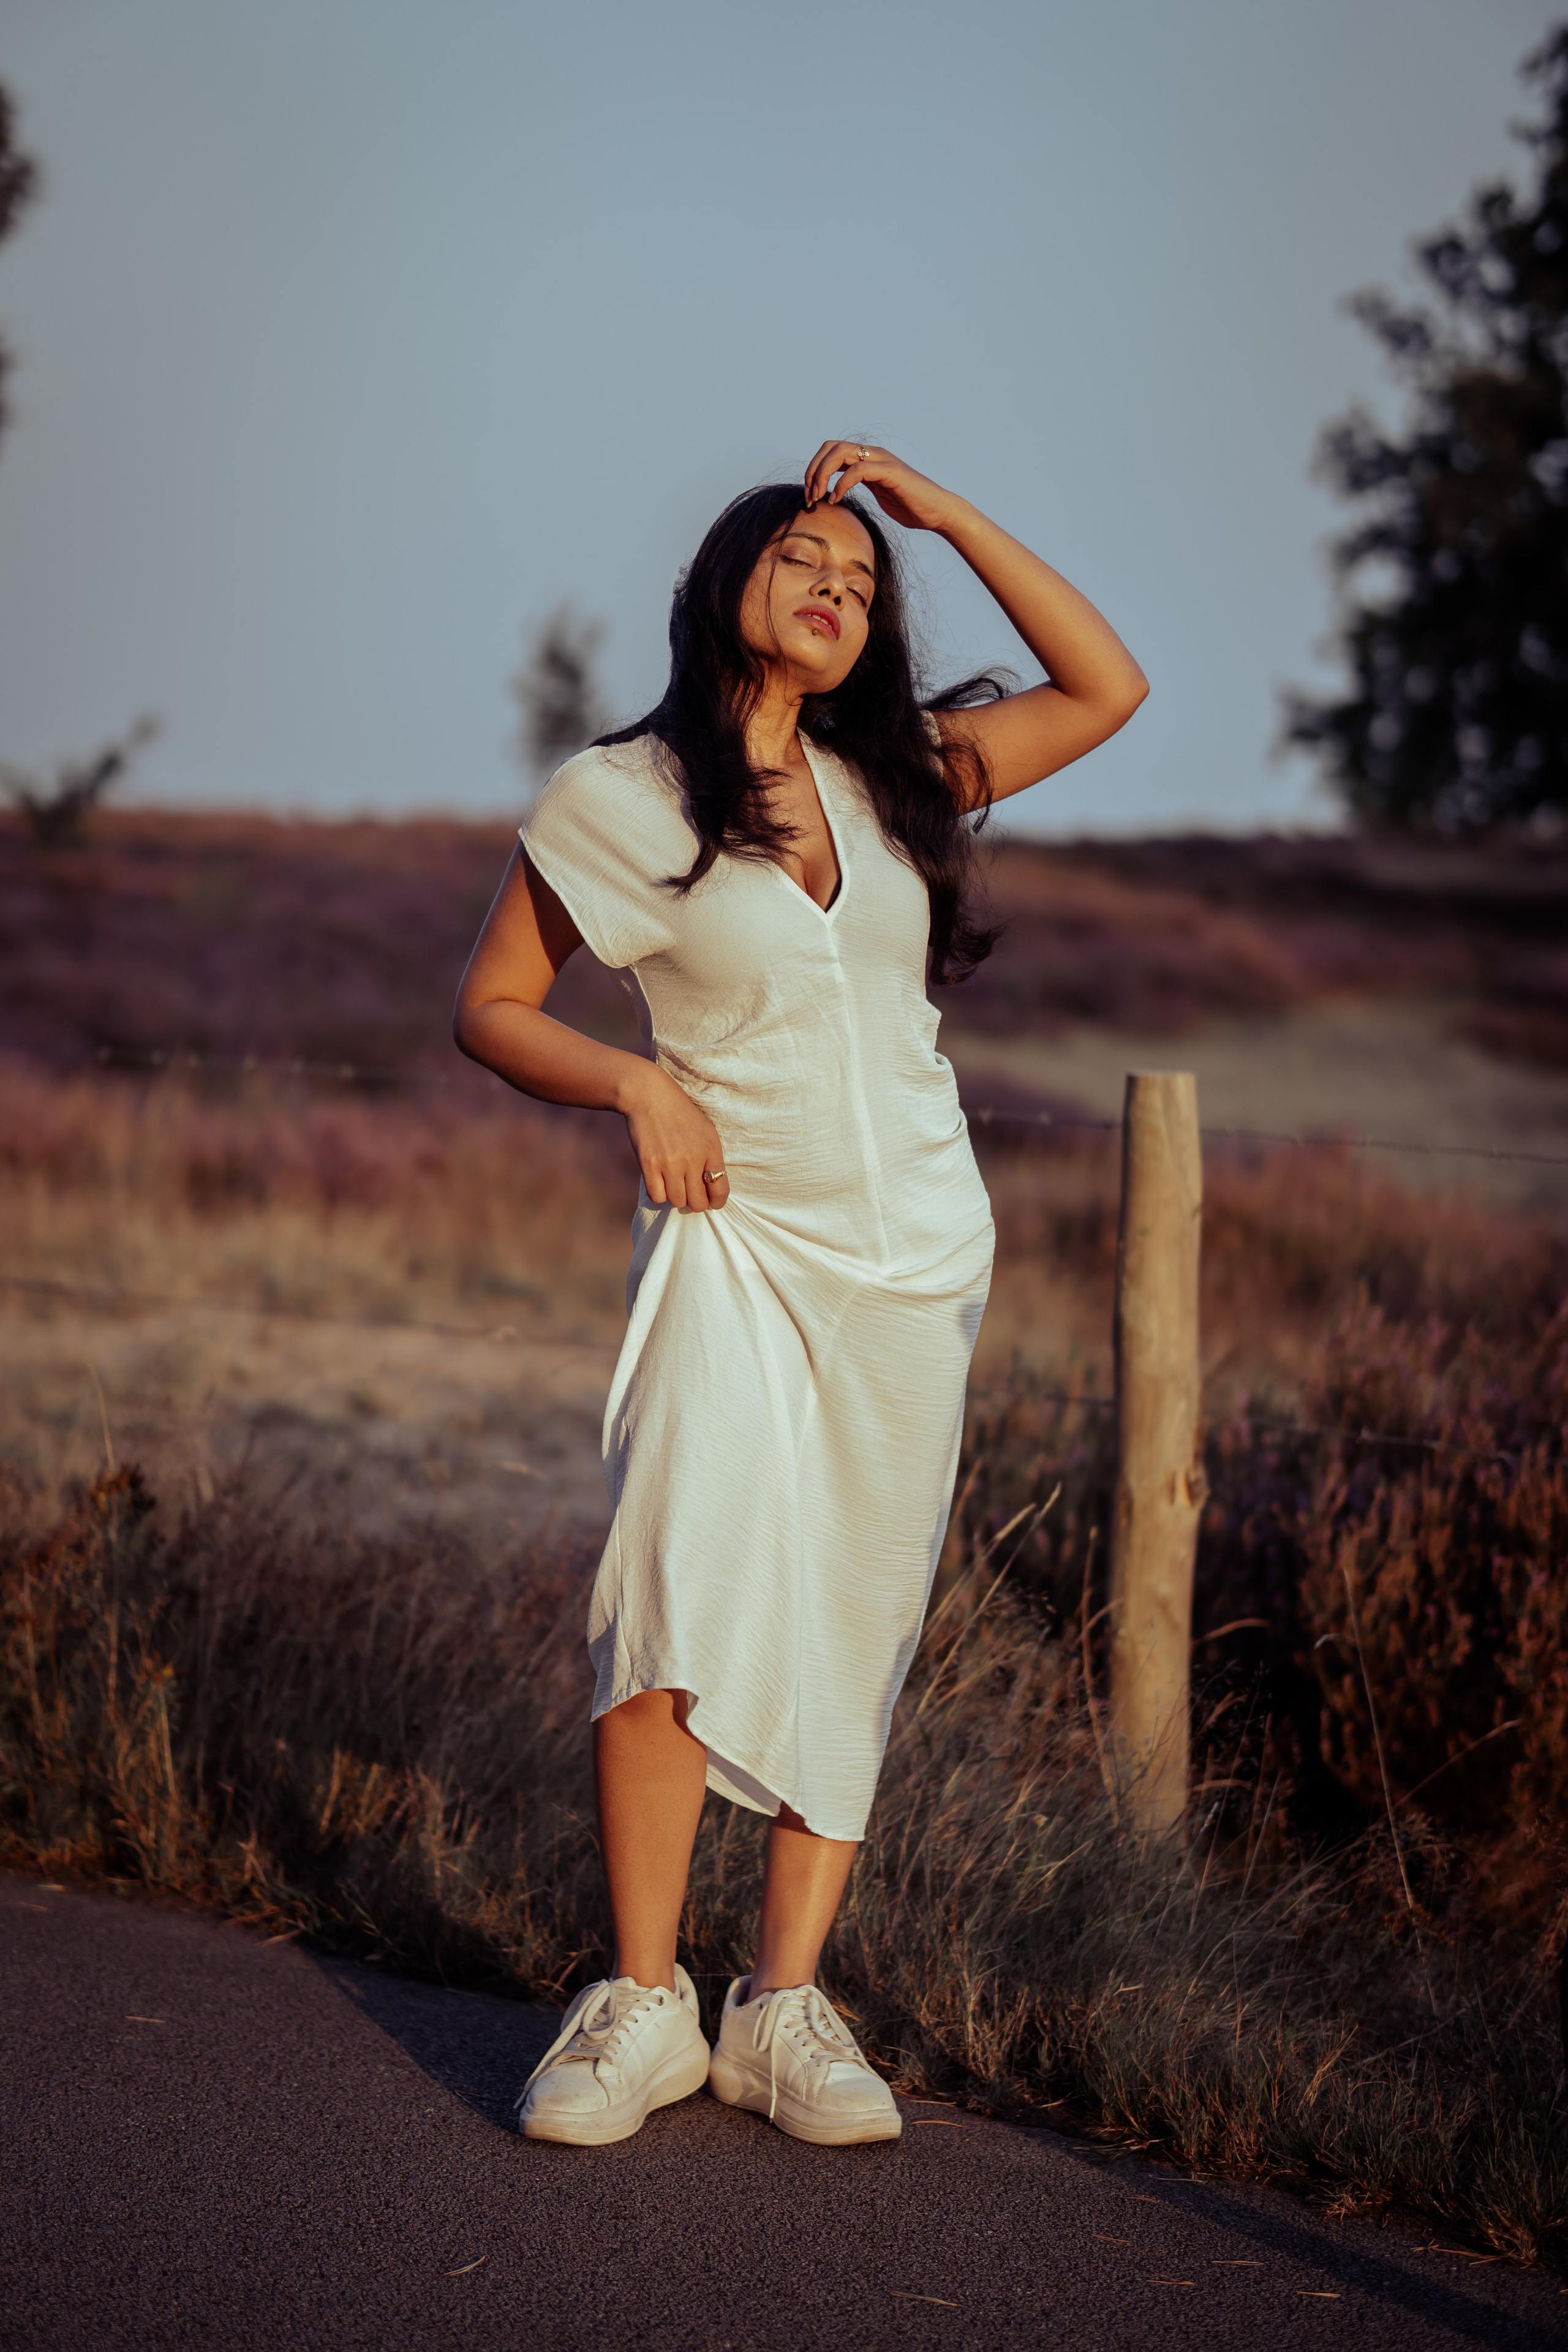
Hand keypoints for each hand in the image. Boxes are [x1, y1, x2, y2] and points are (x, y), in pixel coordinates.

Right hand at [619, 1063, 729, 1211]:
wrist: (649, 1095)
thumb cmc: (679, 1112)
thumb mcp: (705, 1130)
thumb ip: (711, 1157)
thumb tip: (711, 1185)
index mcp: (711, 1150)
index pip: (721, 1190)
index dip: (716, 1202)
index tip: (711, 1201)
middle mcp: (693, 1159)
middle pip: (698, 1202)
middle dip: (694, 1202)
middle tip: (688, 1192)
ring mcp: (670, 1163)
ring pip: (677, 1202)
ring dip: (675, 1196)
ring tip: (673, 1183)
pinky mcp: (649, 1165)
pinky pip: (657, 1196)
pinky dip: (658, 1193)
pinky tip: (659, 1181)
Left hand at [802, 441, 961, 533]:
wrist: (936, 512)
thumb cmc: (910, 507)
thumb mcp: (878, 493)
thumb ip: (861, 486)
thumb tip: (839, 492)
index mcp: (867, 458)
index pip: (831, 451)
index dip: (814, 470)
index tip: (810, 495)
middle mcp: (873, 454)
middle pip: (831, 447)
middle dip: (813, 470)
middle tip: (809, 496)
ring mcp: (881, 460)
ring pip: (840, 453)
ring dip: (822, 475)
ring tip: (818, 498)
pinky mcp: (889, 472)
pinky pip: (856, 470)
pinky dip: (841, 485)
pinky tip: (836, 500)